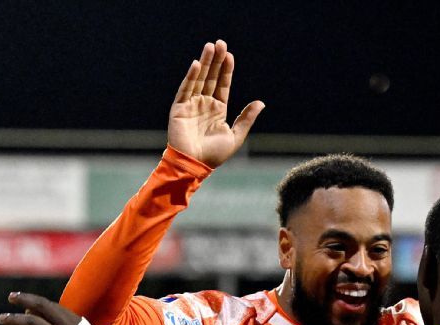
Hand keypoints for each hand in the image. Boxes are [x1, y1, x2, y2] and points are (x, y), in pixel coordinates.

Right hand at [168, 40, 264, 167]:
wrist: (194, 165)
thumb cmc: (214, 155)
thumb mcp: (235, 136)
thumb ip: (246, 118)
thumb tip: (261, 102)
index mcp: (218, 110)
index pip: (222, 85)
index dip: (226, 70)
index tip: (230, 55)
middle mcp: (204, 104)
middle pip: (211, 78)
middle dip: (215, 61)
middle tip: (220, 43)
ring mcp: (191, 105)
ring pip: (198, 79)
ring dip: (204, 63)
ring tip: (210, 47)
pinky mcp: (179, 109)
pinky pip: (185, 90)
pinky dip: (190, 77)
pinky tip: (196, 65)